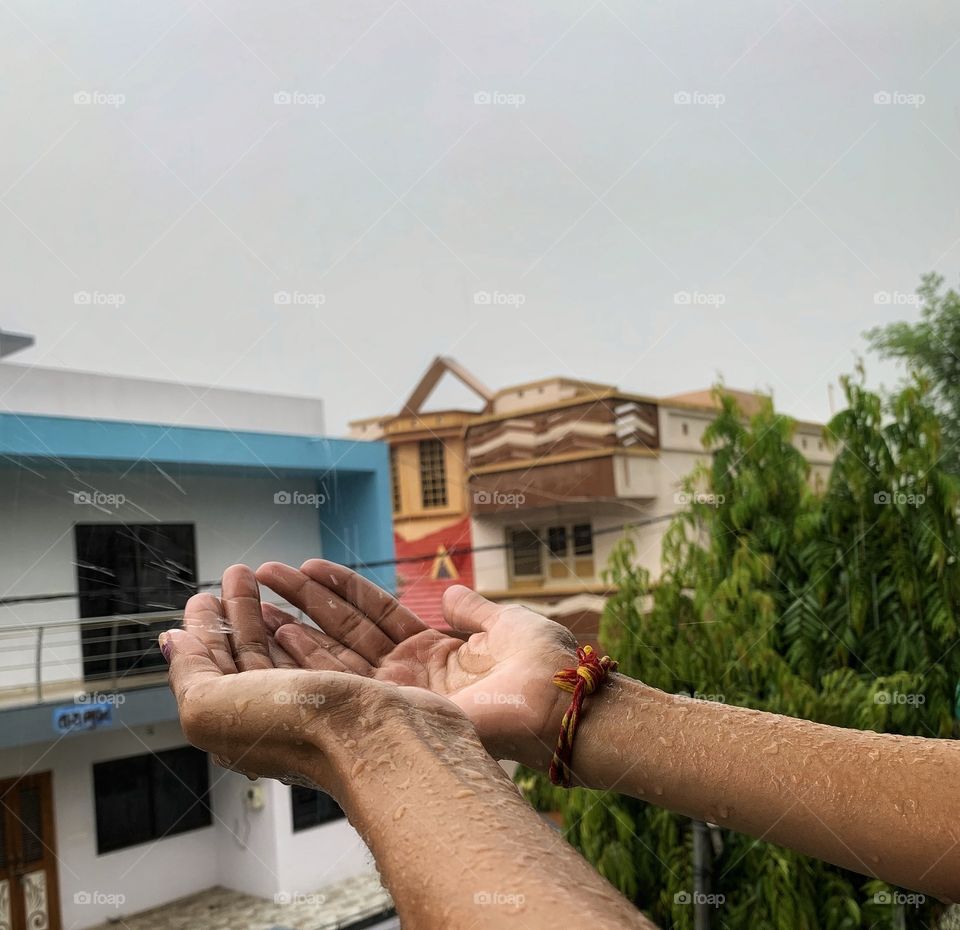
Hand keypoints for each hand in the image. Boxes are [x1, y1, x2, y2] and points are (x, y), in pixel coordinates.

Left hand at [162, 565, 472, 793]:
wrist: (401, 745)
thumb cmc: (307, 735)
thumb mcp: (215, 709)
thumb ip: (190, 674)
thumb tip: (172, 644)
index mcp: (268, 732)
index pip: (231, 677)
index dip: (212, 636)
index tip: (202, 600)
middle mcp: (317, 716)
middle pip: (274, 656)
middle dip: (247, 613)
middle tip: (236, 575)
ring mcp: (366, 692)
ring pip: (323, 636)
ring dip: (291, 600)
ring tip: (269, 570)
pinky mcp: (410, 666)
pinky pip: (372, 622)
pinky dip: (342, 595)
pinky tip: (318, 576)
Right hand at [255, 560, 579, 769]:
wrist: (561, 704)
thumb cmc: (544, 665)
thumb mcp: (505, 623)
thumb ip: (471, 610)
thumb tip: (450, 591)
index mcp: (434, 650)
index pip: (375, 613)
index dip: (340, 589)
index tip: (308, 565)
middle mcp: (409, 673)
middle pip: (346, 630)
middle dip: (305, 601)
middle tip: (264, 574)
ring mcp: (399, 693)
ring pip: (336, 653)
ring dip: (297, 625)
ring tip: (259, 599)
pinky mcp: (397, 709)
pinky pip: (346, 678)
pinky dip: (311, 656)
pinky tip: (280, 632)